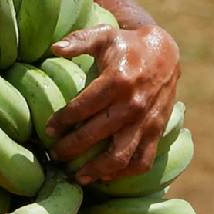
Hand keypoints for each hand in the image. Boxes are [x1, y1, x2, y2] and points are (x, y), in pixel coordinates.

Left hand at [48, 13, 182, 183]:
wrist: (165, 53)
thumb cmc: (127, 45)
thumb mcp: (104, 36)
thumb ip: (79, 40)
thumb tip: (54, 48)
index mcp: (117, 81)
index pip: (82, 108)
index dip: (62, 121)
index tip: (48, 130)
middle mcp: (132, 105)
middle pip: (95, 135)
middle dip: (70, 148)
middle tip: (55, 155)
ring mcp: (146, 121)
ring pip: (119, 156)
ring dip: (97, 171)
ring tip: (78, 177)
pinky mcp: (156, 131)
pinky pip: (142, 161)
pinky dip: (125, 173)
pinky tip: (106, 177)